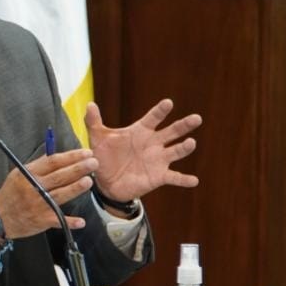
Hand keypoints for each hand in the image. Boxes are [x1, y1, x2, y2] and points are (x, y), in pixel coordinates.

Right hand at [0, 149, 97, 237]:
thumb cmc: (11, 194)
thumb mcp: (18, 174)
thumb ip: (37, 166)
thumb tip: (55, 156)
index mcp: (29, 174)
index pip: (53, 162)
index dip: (70, 157)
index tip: (85, 153)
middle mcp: (34, 188)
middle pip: (59, 176)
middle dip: (78, 169)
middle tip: (94, 163)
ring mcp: (38, 205)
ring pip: (60, 195)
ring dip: (75, 188)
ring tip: (89, 181)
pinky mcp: (41, 220)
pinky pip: (57, 220)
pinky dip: (69, 222)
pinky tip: (81, 221)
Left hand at [85, 99, 200, 201]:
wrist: (106, 182)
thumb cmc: (105, 156)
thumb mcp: (97, 139)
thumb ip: (94, 122)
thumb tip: (89, 105)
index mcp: (140, 131)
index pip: (153, 118)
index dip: (160, 111)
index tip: (168, 103)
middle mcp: (153, 143)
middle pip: (172, 131)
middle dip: (184, 125)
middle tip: (196, 119)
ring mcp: (158, 160)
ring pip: (176, 151)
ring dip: (184, 148)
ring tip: (191, 143)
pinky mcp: (159, 176)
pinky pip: (174, 177)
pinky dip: (184, 179)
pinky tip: (194, 180)